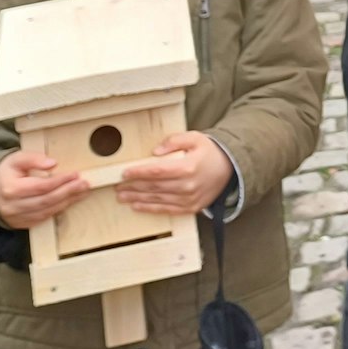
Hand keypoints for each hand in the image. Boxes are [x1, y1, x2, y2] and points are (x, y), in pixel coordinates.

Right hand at [0, 151, 87, 229]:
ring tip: (82, 192)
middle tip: (85, 184)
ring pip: (47, 211)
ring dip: (67, 202)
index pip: (41, 186)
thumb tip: (53, 163)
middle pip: (46, 201)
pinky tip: (69, 201)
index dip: (60, 181)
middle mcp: (12, 207)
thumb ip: (33, 158)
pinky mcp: (21, 224)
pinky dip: (58, 209)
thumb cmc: (6, 172)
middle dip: (68, 192)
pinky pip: (43, 218)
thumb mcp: (17, 159)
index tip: (75, 174)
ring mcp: (16, 218)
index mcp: (10, 189)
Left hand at [117, 132, 234, 216]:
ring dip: (137, 198)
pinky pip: (166, 210)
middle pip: (153, 187)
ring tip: (122, 196)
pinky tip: (137, 206)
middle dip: (133, 186)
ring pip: (157, 199)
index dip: (138, 172)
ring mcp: (189, 199)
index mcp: (188, 167)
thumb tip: (154, 152)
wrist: (231, 168)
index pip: (156, 171)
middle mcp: (187, 185)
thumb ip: (174, 141)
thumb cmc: (210, 152)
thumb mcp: (194, 138)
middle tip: (117, 186)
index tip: (124, 172)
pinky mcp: (191, 208)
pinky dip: (150, 209)